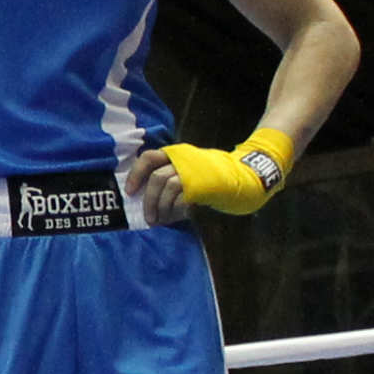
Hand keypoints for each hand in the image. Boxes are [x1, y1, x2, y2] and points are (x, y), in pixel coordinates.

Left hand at [130, 124, 291, 223]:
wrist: (244, 178)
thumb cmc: (213, 178)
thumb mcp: (190, 171)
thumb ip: (171, 179)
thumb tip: (149, 202)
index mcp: (178, 153)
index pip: (149, 158)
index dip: (136, 174)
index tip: (130, 191)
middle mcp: (183, 159)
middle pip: (156, 178)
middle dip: (148, 200)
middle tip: (148, 217)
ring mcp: (193, 170)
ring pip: (166, 187)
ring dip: (160, 207)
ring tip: (160, 220)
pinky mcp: (201, 184)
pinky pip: (181, 198)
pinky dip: (175, 209)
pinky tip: (177, 216)